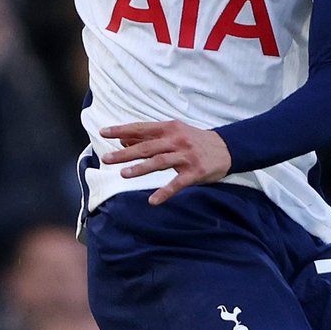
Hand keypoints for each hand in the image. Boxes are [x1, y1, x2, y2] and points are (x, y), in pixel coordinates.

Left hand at [100, 120, 232, 205]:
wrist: (227, 147)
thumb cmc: (195, 140)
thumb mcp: (173, 133)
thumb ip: (149, 137)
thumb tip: (122, 141)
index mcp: (169, 128)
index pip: (141, 128)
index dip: (121, 130)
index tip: (103, 132)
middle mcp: (176, 140)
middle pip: (147, 147)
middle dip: (125, 153)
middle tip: (106, 159)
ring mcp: (186, 156)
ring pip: (160, 162)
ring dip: (141, 168)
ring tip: (124, 174)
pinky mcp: (195, 172)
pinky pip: (178, 183)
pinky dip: (165, 192)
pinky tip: (153, 201)